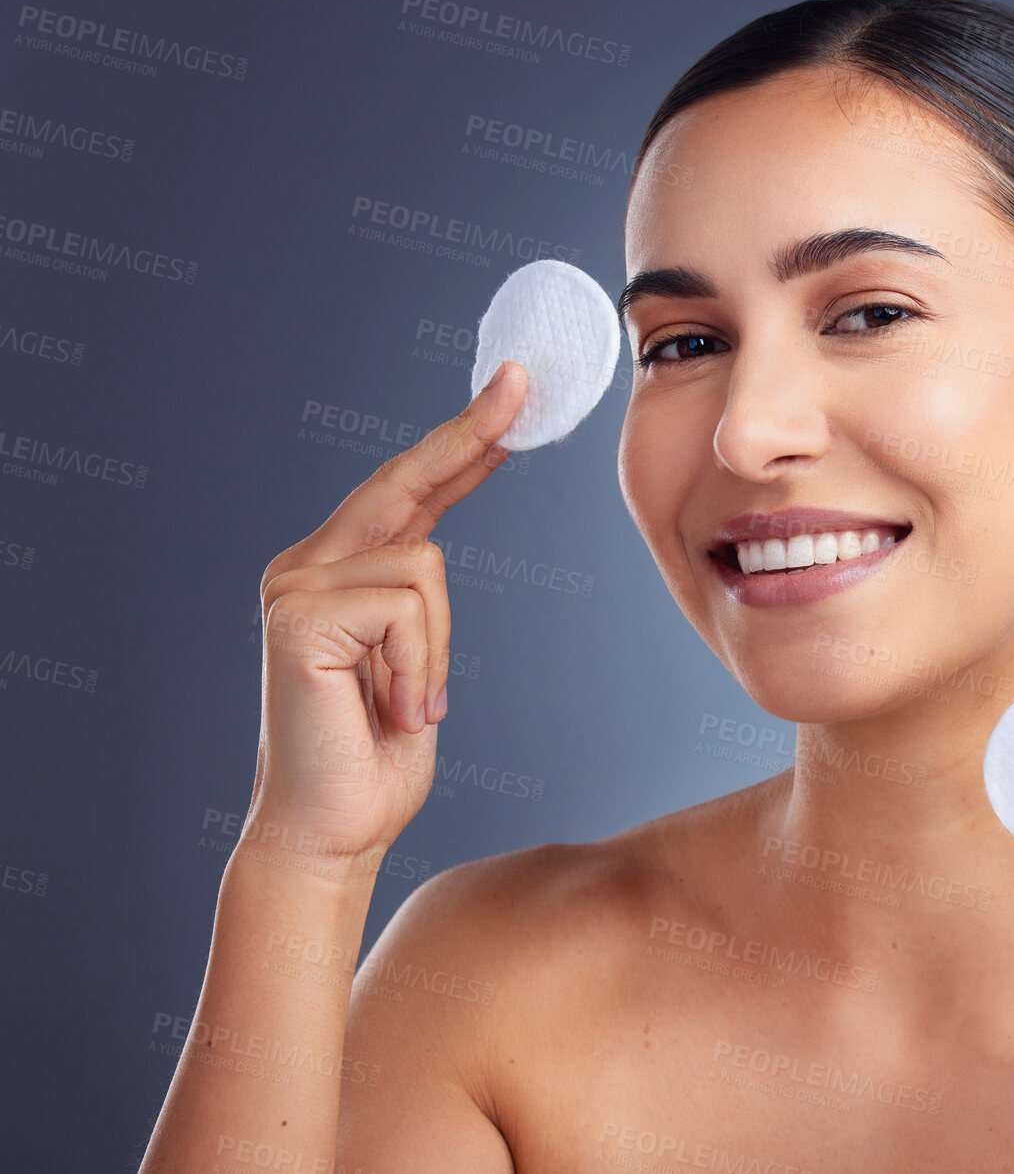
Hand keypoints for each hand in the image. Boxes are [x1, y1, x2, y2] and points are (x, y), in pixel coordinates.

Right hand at [248, 362, 527, 872]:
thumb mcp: (413, 665)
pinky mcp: (298, 616)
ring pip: (424, 567)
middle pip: (402, 482)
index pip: (407, 495)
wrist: (332, 832)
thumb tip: (430, 554)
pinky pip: (407, 609)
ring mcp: (295, 587)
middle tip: (519, 381)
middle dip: (466, 433)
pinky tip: (390, 709)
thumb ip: (413, 607)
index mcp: (334, 574)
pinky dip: (420, 668)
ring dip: (436, 653)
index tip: (508, 400)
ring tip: (406, 706)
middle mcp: (305, 568)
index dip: (459, 447)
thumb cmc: (375, 759)